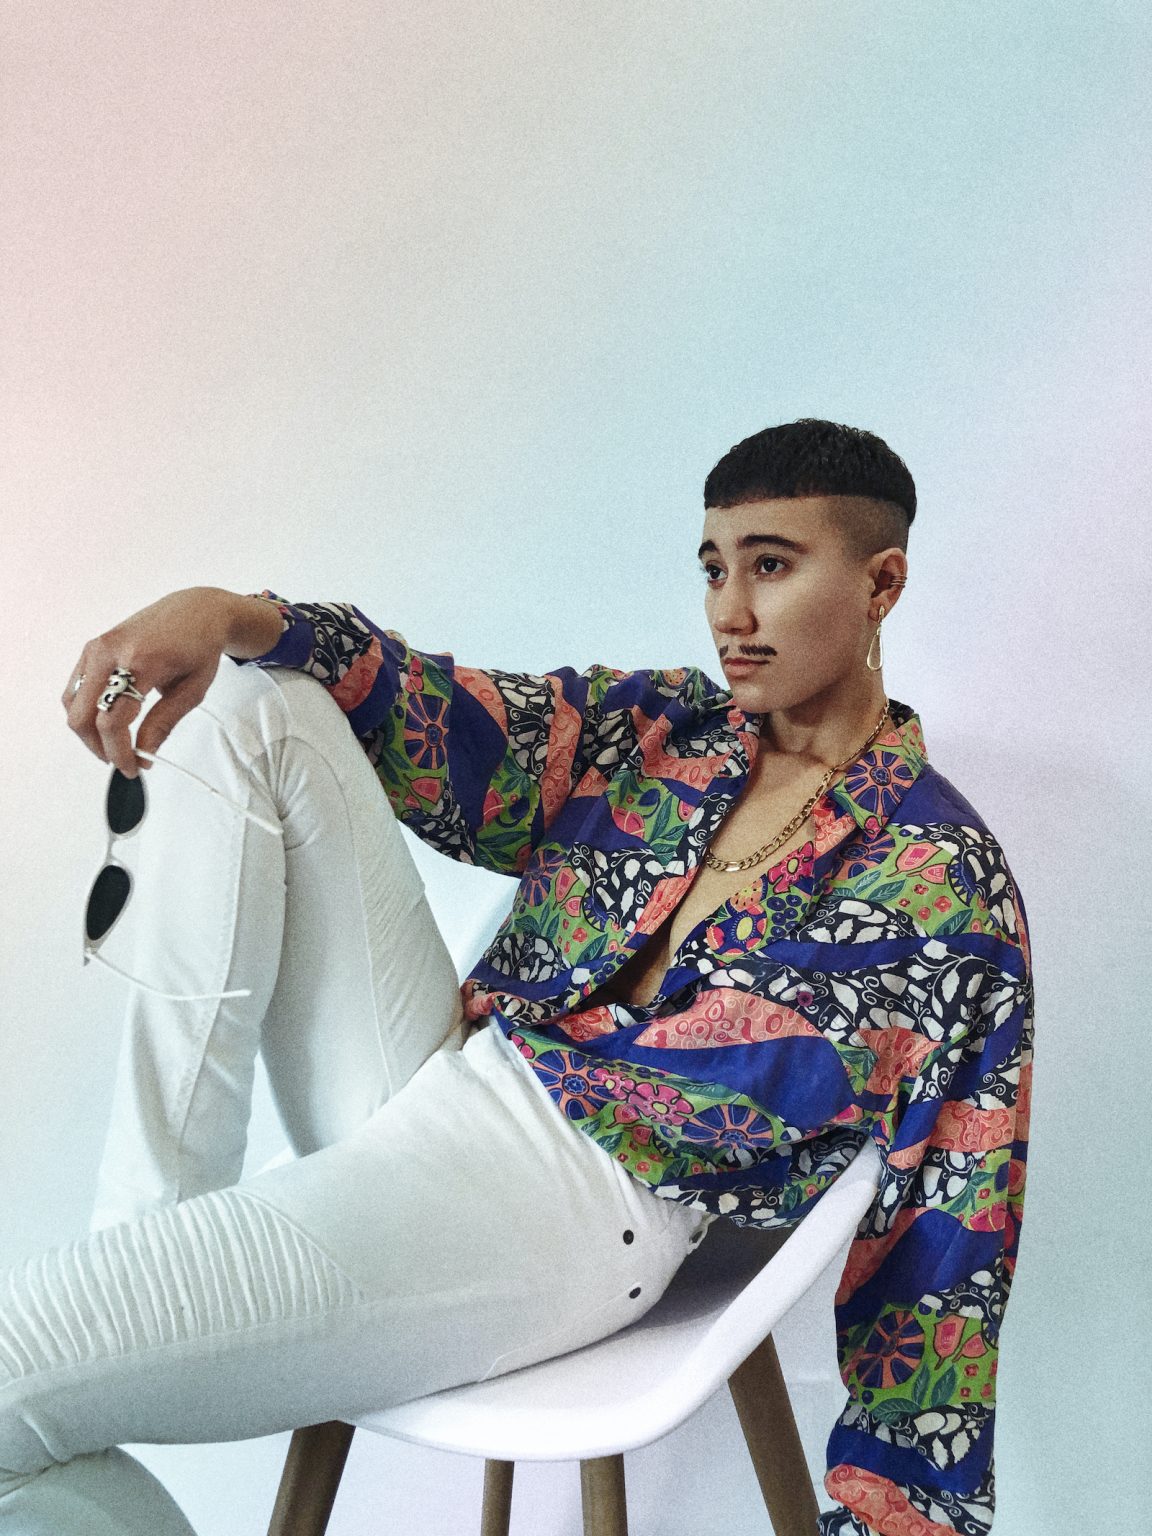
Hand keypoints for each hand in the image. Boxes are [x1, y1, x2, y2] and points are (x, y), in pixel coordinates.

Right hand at [61, 587, 237, 777]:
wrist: (197, 611)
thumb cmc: (200, 647)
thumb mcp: (192, 691)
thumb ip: (163, 723)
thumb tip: (144, 755)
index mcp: (142, 661)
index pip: (113, 720)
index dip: (119, 751)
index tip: (131, 768)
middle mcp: (111, 651)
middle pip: (83, 715)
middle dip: (99, 747)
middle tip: (120, 761)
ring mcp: (97, 647)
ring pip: (73, 704)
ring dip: (88, 731)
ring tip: (113, 745)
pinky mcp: (92, 647)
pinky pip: (76, 688)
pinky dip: (85, 711)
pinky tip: (106, 722)